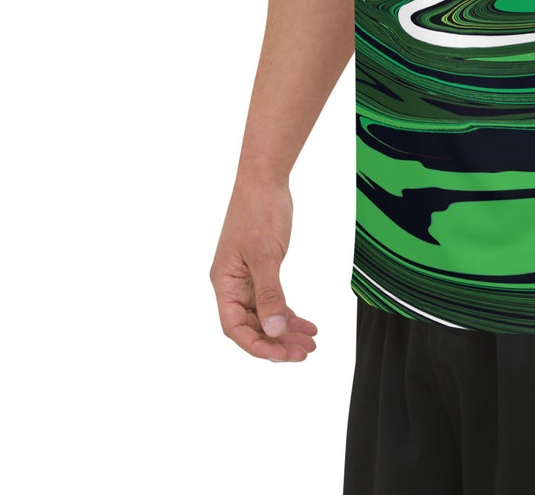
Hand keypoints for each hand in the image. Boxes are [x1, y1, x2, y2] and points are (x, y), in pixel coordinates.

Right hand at [210, 176, 318, 361]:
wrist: (265, 179)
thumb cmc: (259, 212)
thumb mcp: (266, 256)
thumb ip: (270, 295)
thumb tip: (274, 331)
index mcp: (223, 283)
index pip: (235, 328)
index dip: (257, 346)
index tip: (283, 355)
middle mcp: (231, 284)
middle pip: (251, 325)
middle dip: (277, 341)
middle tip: (305, 352)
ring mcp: (246, 277)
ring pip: (264, 315)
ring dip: (285, 330)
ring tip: (311, 342)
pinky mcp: (261, 268)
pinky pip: (272, 299)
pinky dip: (288, 313)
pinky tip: (305, 323)